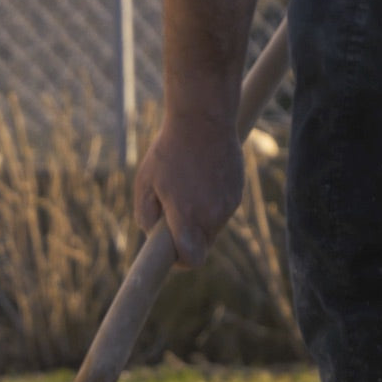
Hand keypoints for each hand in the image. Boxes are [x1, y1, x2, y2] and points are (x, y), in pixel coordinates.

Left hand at [132, 116, 244, 267]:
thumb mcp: (144, 184)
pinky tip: (200, 179)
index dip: (179, 261)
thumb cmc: (168, 152)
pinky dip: (210, 204)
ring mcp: (229, 205)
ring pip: (212, 228)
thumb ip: (146, 217)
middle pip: (202, 246)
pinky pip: (221, 210)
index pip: (191, 260)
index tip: (170, 253)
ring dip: (198, 220)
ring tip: (185, 189)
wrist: (202, 119)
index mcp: (187, 217)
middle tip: (170, 214)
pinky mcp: (237, 193)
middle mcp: (213, 216)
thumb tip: (154, 235)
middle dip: (186, 239)